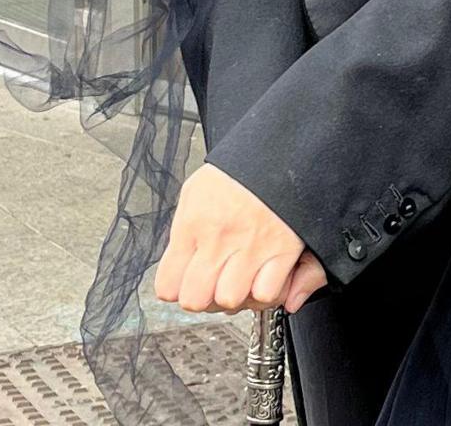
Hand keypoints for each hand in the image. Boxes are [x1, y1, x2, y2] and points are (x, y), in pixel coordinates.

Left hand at [153, 164, 326, 312]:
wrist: (282, 151)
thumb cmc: (239, 171)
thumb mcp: (196, 191)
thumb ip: (181, 231)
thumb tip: (179, 265)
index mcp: (193, 224)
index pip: (167, 286)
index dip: (177, 289)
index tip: (187, 281)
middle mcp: (219, 239)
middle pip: (196, 300)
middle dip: (204, 298)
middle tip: (214, 284)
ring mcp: (251, 247)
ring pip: (230, 300)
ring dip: (236, 295)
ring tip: (240, 280)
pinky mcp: (282, 250)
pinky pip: (266, 293)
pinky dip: (266, 292)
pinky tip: (264, 277)